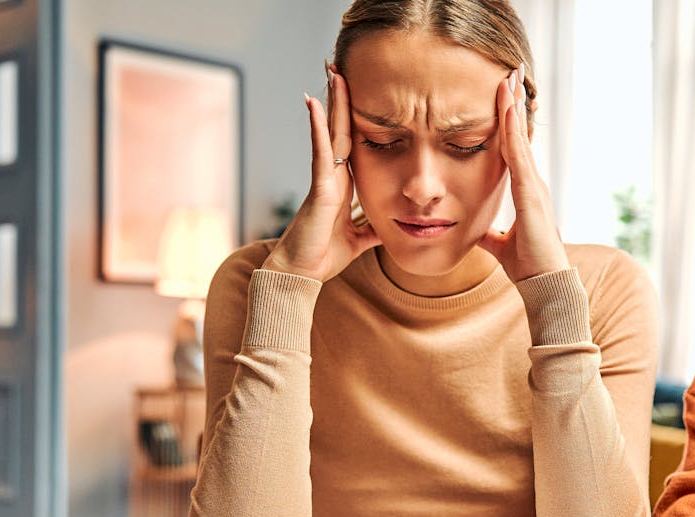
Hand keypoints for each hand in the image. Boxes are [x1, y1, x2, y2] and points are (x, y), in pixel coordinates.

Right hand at [262, 63, 379, 281]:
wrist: (300, 274)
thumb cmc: (323, 256)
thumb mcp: (360, 239)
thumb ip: (374, 228)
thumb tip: (393, 227)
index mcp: (344, 184)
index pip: (354, 142)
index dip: (357, 117)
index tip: (362, 91)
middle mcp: (333, 175)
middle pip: (341, 129)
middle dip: (343, 99)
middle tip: (341, 65)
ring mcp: (324, 178)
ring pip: (330, 132)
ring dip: (331, 101)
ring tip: (332, 70)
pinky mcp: (319, 188)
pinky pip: (320, 152)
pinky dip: (317, 126)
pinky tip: (314, 102)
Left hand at [477, 66, 568, 282]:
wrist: (545, 286)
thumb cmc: (529, 267)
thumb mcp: (500, 245)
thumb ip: (490, 234)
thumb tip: (476, 230)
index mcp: (527, 193)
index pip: (515, 150)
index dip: (508, 123)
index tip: (503, 97)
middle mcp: (533, 184)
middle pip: (519, 135)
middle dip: (513, 104)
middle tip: (509, 72)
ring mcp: (535, 187)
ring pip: (519, 138)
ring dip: (512, 107)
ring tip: (508, 78)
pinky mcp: (531, 195)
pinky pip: (518, 156)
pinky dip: (511, 131)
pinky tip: (505, 110)